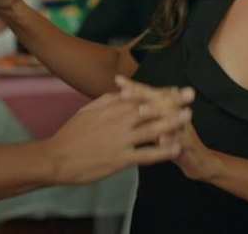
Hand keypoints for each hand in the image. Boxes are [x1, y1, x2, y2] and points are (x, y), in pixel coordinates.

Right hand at [45, 81, 193, 184]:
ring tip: (189, 116)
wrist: (56, 157)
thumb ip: (107, 100)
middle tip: (191, 95)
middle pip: (150, 108)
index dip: (161, 92)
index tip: (176, 89)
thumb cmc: (70, 135)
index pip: (141, 96)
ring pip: (151, 128)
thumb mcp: (87, 111)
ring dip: (172, 121)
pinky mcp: (119, 159)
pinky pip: (146, 155)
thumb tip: (121, 91)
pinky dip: (162, 152)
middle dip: (172, 101)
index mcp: (110, 107)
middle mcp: (118, 120)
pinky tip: (176, 149)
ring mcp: (120, 140)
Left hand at [114, 75, 219, 181]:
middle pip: (159, 99)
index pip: (149, 93)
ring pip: (170, 117)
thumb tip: (124, 101)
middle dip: (142, 95)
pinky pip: (180, 142)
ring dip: (157, 112)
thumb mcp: (157, 126)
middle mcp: (176, 113)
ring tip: (141, 110)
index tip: (118, 80)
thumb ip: (144, 113)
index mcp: (167, 107)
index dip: (134, 87)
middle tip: (124, 92)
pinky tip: (161, 141)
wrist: (199, 160)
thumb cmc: (172, 140)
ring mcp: (184, 128)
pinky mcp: (190, 146)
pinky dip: (171, 141)